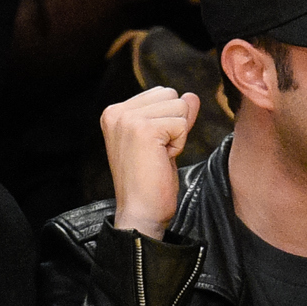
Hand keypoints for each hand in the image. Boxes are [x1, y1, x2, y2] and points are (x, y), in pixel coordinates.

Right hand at [101, 86, 201, 237]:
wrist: (140, 212)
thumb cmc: (150, 182)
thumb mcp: (163, 141)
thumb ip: (174, 116)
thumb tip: (191, 95)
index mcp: (115, 112)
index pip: (161, 93)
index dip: (169, 121)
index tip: (153, 147)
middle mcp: (117, 111)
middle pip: (171, 95)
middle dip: (175, 125)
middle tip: (157, 153)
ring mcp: (128, 119)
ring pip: (179, 107)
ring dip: (178, 135)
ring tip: (159, 156)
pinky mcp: (144, 129)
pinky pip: (182, 124)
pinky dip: (179, 144)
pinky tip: (162, 159)